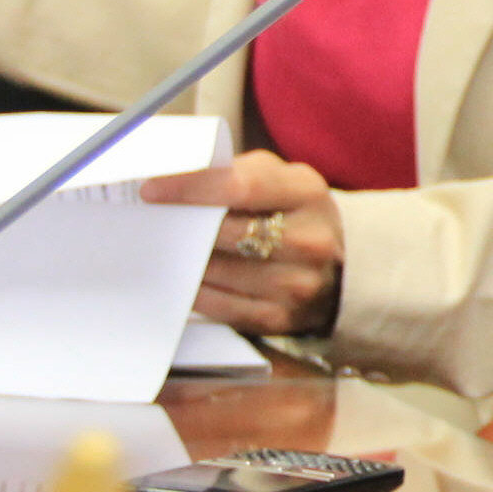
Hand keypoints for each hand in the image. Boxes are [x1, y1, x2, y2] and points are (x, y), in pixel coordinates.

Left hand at [143, 150, 343, 337]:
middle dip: (183, 226)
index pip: (242, 186)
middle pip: (228, 232)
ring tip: (165, 250)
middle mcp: (311, 240)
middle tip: (151, 222)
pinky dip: (197, 293)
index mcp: (308, 192)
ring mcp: (298, 284)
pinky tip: (185, 280)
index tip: (151, 191)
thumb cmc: (292, 211)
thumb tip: (171, 180)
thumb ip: (234, 172)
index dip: (192, 188)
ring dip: (186, 262)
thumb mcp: (279, 177)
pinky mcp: (282, 318)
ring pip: (220, 272)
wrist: (341, 263)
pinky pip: (222, 307)